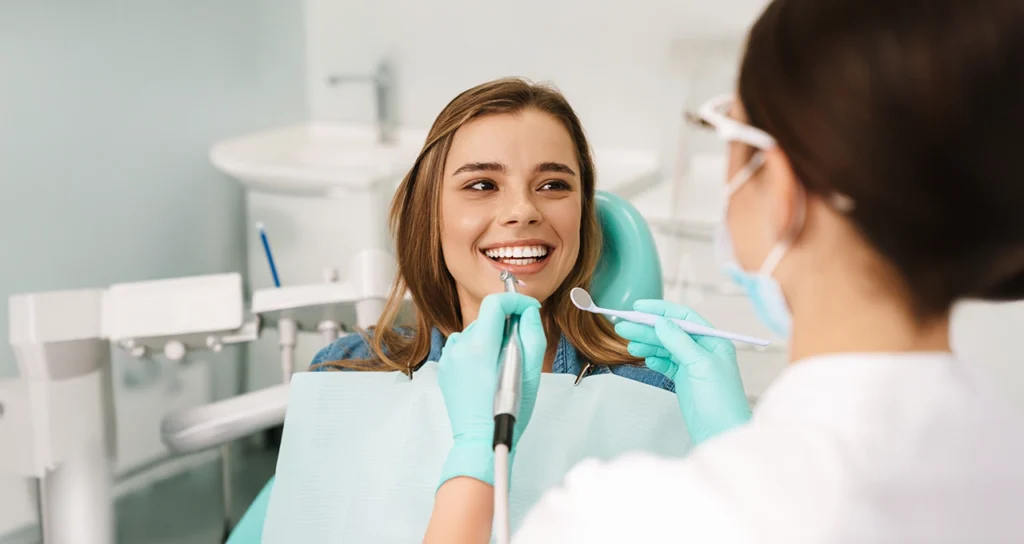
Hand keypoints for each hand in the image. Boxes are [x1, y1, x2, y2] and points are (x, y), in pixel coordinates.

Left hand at [437, 293, 546, 487]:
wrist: (480, 440)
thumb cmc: (508, 411)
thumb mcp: (530, 373)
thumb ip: (532, 336)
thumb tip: (528, 313)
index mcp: (481, 345)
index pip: (495, 303)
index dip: (516, 301)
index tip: (529, 309)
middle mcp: (460, 346)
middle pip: (487, 319)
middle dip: (506, 325)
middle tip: (520, 347)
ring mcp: (449, 358)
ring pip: (475, 333)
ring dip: (491, 339)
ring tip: (502, 365)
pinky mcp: (445, 369)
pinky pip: (463, 348)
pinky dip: (477, 352)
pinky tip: (486, 372)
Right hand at [614, 299, 750, 444]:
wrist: (722, 433)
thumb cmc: (719, 400)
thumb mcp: (700, 365)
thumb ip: (679, 342)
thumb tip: (660, 321)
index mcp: (713, 341)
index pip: (683, 318)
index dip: (660, 311)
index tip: (638, 308)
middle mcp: (703, 350)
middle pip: (670, 332)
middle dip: (647, 329)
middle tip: (622, 327)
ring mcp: (693, 366)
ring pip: (665, 348)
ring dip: (647, 344)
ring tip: (628, 344)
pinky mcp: (684, 381)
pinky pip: (666, 364)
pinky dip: (654, 360)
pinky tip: (645, 358)